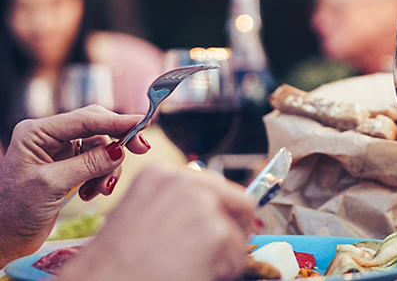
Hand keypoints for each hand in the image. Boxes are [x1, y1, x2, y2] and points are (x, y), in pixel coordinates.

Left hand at [0, 105, 150, 265]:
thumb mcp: (51, 184)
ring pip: (100, 147)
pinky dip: (101, 177)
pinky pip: (97, 163)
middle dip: (117, 142)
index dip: (116, 120)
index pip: (85, 119)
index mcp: (36, 132)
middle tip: (142, 149)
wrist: (4, 238)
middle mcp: (48, 137)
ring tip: (101, 190)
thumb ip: (88, 164)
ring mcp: (59, 151)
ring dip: (107, 168)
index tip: (142, 123)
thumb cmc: (15, 212)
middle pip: (96, 127)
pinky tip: (90, 193)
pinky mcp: (68, 167)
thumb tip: (120, 149)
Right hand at [57, 165, 256, 280]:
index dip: (221, 210)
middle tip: (217, 252)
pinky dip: (223, 271)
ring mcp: (203, 205)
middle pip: (238, 201)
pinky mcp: (216, 233)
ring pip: (237, 233)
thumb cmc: (111, 264)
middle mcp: (184, 181)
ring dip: (223, 255)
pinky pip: (237, 257)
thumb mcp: (139, 216)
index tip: (219, 226)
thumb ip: (176, 206)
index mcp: (161, 174)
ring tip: (190, 269)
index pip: (215, 185)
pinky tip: (195, 276)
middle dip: (233, 227)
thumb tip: (213, 210)